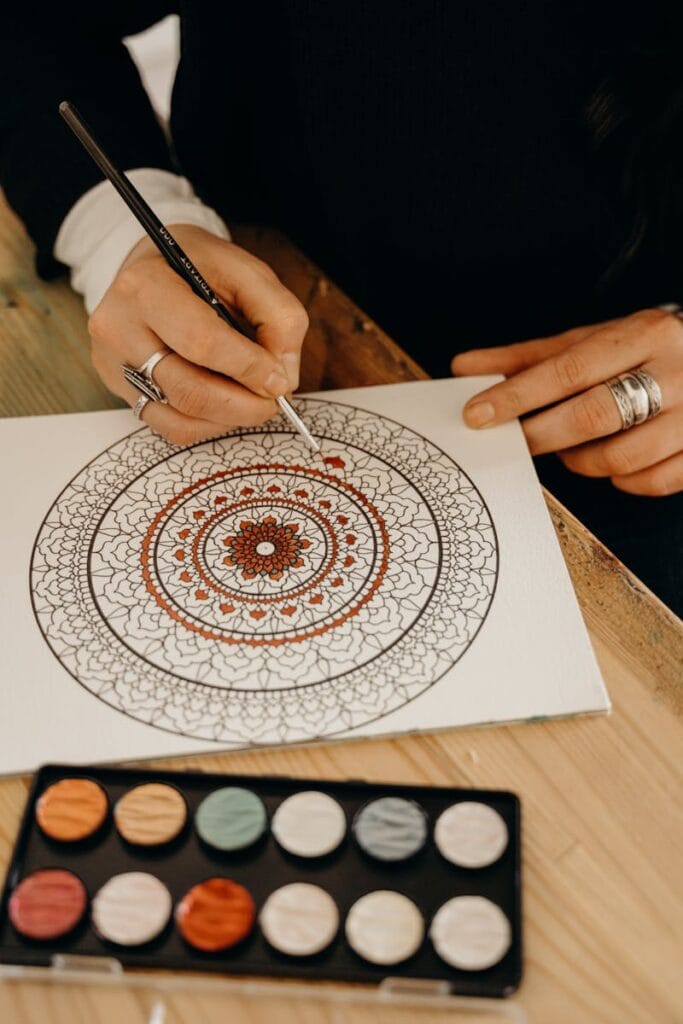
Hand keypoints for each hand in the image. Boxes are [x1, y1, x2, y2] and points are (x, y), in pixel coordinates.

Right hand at [89, 224, 308, 443]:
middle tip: (274, 402)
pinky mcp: (118, 388)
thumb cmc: (200, 268)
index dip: (249, 369)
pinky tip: (225, 407)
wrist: (153, 266)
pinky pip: (170, 427)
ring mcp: (113, 363)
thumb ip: (278, 317)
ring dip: (229, 419)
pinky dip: (208, 426)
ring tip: (252, 402)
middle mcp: (118, 327)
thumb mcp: (247, 272)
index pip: (202, 342)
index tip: (280, 381)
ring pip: (180, 417)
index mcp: (146, 285)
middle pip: (188, 390)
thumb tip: (283, 378)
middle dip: (244, 405)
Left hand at [451, 308, 682, 495]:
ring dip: (581, 461)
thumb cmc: (645, 354)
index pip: (567, 369)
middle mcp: (675, 371)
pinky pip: (649, 483)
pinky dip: (621, 481)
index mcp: (643, 334)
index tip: (477, 414)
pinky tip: (613, 463)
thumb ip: (528, 359)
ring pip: (620, 457)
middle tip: (517, 442)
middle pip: (594, 415)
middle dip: (543, 435)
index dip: (517, 395)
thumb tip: (465, 368)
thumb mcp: (591, 343)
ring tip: (572, 448)